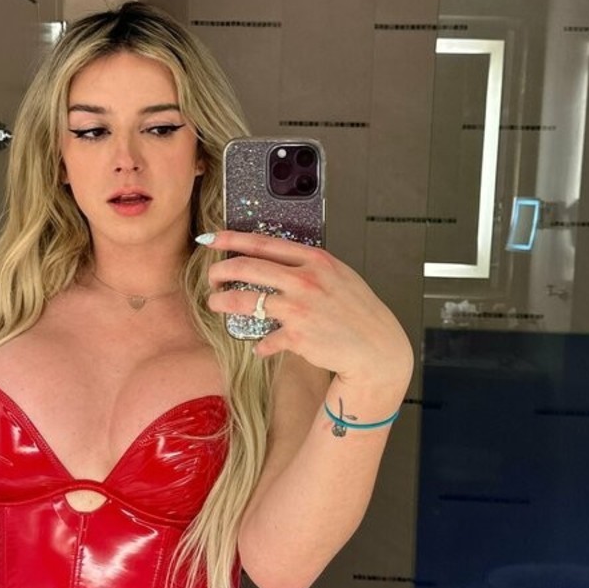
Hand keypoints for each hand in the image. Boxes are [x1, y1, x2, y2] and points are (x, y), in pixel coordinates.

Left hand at [205, 229, 414, 384]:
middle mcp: (305, 280)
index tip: (212, 239)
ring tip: (216, 303)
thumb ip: (309, 266)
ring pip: (245, 300)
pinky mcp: (297, 336)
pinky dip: (260, 345)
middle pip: (246, 267)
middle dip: (219, 271)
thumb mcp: (338, 275)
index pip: (263, 243)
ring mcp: (299, 308)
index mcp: (315, 260)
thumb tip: (277, 261)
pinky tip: (260, 347)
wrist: (377, 347)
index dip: (231, 239)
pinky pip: (265, 339)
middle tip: (211, 278)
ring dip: (223, 302)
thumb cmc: (358, 311)